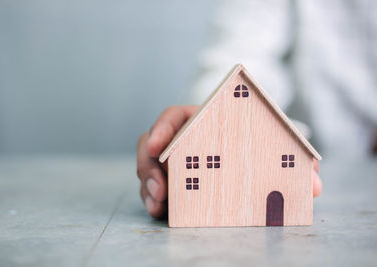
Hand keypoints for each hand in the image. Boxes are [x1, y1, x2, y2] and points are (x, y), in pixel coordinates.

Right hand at [137, 105, 321, 218]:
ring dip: (149, 188)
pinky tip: (162, 211)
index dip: (161, 128)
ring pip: (149, 170)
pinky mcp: (173, 181)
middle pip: (151, 146)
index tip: (156, 144)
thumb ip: (292, 153)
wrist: (251, 151)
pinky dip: (155, 200)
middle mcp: (182, 139)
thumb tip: (314, 183)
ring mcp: (174, 160)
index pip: (173, 117)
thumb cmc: (258, 137)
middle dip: (149, 168)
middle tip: (160, 189)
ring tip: (159, 205)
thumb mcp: (272, 140)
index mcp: (201, 120)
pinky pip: (155, 188)